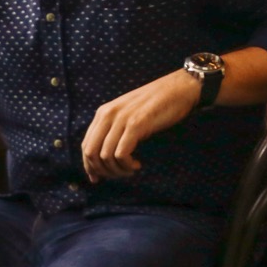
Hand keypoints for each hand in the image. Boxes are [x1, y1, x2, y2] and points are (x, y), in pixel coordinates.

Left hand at [81, 70, 199, 182]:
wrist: (180, 88)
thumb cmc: (156, 105)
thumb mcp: (127, 115)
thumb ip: (113, 131)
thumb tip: (103, 159)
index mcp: (103, 113)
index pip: (86, 145)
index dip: (89, 166)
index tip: (97, 179)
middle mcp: (108, 115)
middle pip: (91, 153)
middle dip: (101, 171)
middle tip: (117, 175)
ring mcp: (121, 119)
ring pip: (105, 156)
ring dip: (117, 170)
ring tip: (130, 170)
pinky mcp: (136, 124)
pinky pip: (121, 154)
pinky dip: (127, 165)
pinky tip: (136, 165)